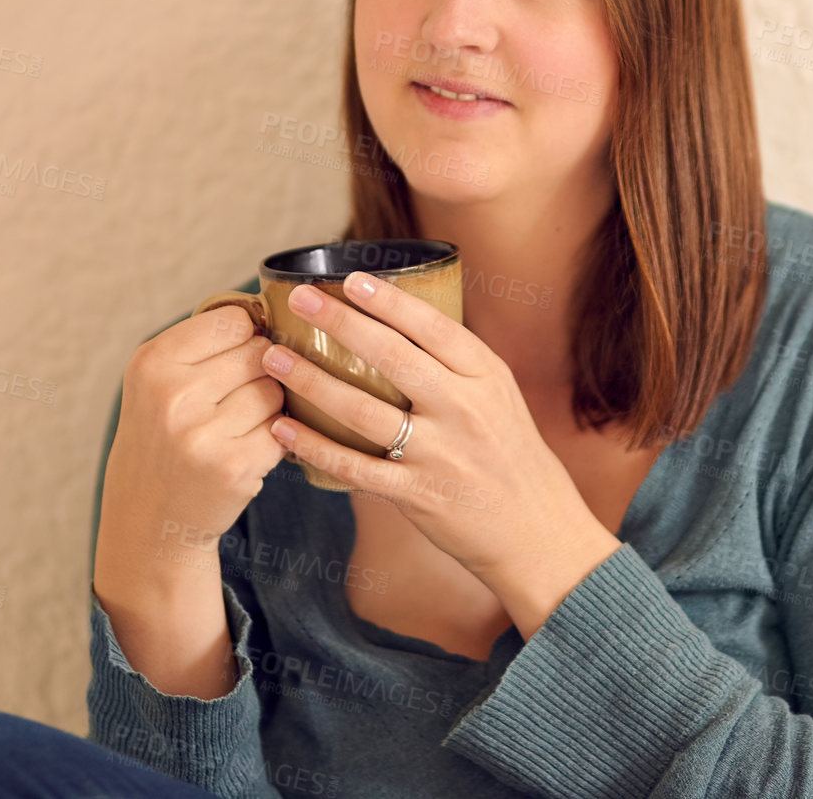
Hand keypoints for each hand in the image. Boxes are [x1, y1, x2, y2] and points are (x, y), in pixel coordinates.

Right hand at [95, 306, 287, 592]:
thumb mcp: (158, 378)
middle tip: (234, 398)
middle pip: (259, 354)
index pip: (234, 320)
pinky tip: (246, 450)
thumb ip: (206, 341)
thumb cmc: (164, 433)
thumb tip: (275, 310)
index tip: (234, 355)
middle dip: (259, 371)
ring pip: (275, 391)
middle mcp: (173, 395)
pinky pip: (282, 430)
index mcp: (152, 362)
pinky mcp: (234, 467)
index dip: (245, 335)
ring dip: (269, 406)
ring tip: (237, 425)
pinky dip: (274, 439)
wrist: (149, 515)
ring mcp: (203, 434)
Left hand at [258, 272, 621, 634]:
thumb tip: (395, 316)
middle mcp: (464, 410)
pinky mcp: (418, 496)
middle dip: (340, 323)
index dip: (389, 301)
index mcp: (485, 377)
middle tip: (299, 300)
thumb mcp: (497, 395)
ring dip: (311, 381)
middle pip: (392, 357)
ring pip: (363, 410)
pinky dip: (314, 447)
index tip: (350, 279)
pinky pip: (355, 467)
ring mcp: (440, 455)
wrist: (539, 533)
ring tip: (273, 358)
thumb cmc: (511, 455)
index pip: (433, 327)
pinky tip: (283, 429)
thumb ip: (454, 362)